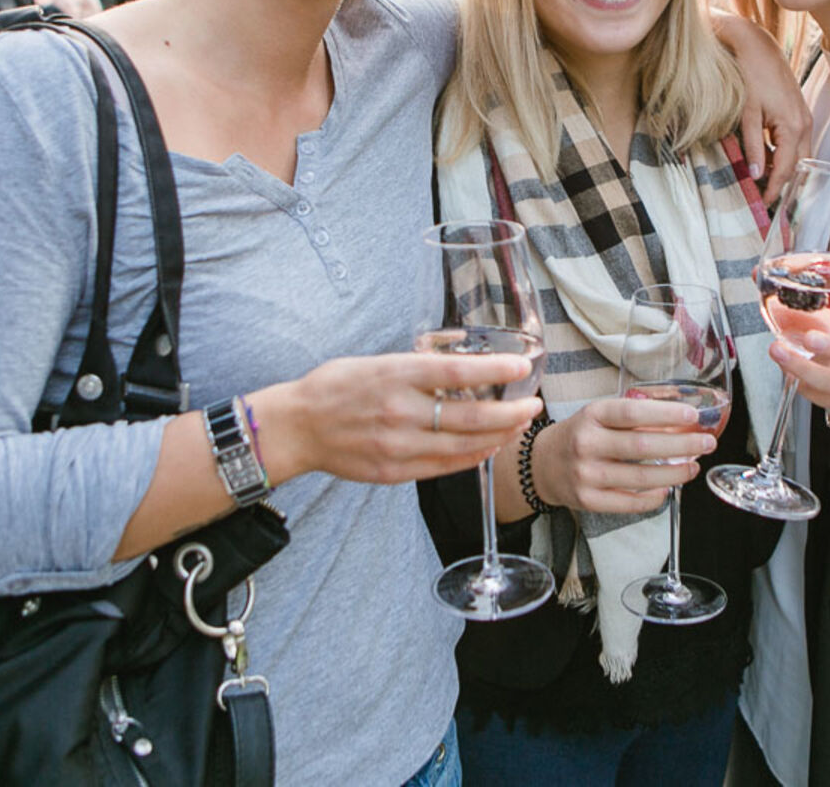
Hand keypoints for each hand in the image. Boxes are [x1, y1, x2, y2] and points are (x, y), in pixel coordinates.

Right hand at [269, 351, 541, 485]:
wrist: (296, 427)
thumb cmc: (336, 386)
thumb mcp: (376, 361)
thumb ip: (418, 364)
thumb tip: (463, 359)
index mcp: (395, 375)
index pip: (455, 372)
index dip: (494, 369)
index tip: (522, 365)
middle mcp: (400, 411)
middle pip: (469, 416)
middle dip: (509, 412)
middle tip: (533, 405)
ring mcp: (397, 445)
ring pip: (463, 446)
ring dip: (498, 436)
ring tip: (519, 425)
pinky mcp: (394, 471)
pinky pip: (444, 466)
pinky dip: (472, 457)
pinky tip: (489, 447)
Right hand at [529, 398, 713, 513]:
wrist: (541, 465)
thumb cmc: (579, 435)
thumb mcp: (598, 415)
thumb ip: (632, 417)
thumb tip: (679, 422)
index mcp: (591, 415)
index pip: (633, 412)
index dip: (665, 414)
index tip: (693, 417)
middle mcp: (587, 444)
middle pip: (642, 447)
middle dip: (681, 446)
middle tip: (707, 443)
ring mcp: (586, 475)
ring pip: (641, 478)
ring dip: (675, 474)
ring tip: (693, 467)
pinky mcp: (588, 501)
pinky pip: (630, 503)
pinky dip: (654, 498)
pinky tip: (668, 489)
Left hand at [713, 13, 811, 202]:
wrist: (758, 47)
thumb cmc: (751, 76)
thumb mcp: (747, 114)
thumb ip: (752, 146)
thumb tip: (754, 174)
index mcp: (794, 127)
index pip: (786, 169)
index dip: (775, 189)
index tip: (763, 203)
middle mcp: (805, 124)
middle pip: (799, 165)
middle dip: (784, 183)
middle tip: (764, 197)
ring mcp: (804, 118)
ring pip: (799, 154)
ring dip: (782, 167)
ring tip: (761, 179)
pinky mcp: (798, 112)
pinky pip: (795, 141)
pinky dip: (782, 153)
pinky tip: (764, 156)